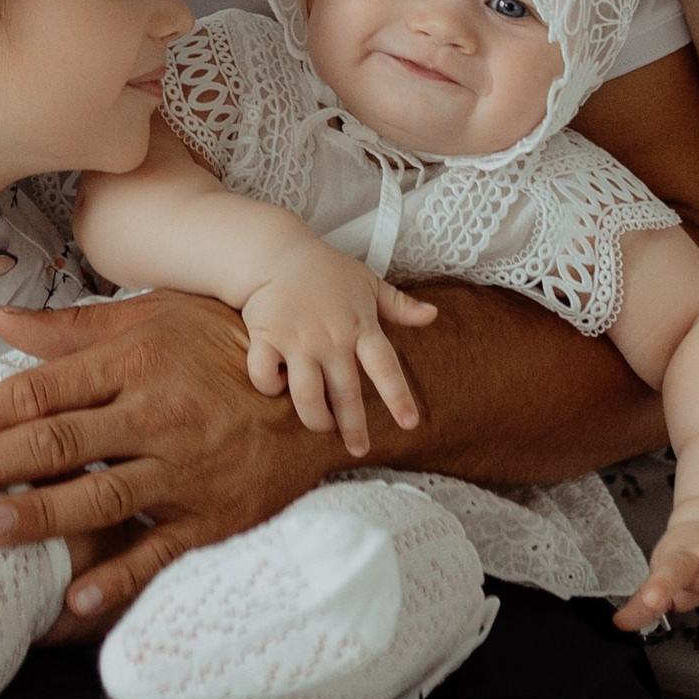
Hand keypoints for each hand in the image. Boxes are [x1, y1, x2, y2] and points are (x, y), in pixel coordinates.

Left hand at [0, 295, 339, 623]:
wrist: (322, 390)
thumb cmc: (226, 344)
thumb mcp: (154, 316)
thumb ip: (73, 328)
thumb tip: (0, 320)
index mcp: (132, 360)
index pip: (40, 389)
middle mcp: (154, 413)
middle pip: (55, 442)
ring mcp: (185, 470)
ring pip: (100, 497)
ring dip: (38, 516)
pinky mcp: (216, 517)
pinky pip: (161, 552)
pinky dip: (119, 578)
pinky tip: (74, 601)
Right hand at [241, 238, 437, 459]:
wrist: (276, 250)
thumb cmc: (326, 270)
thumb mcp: (367, 282)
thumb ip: (399, 305)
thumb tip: (433, 315)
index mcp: (360, 325)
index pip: (385, 366)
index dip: (398, 397)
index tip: (409, 424)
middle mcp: (331, 337)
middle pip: (345, 394)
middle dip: (353, 427)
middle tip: (359, 448)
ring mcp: (297, 339)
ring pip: (307, 396)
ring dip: (315, 418)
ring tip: (321, 425)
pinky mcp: (266, 337)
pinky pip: (265, 376)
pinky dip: (271, 388)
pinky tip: (278, 385)